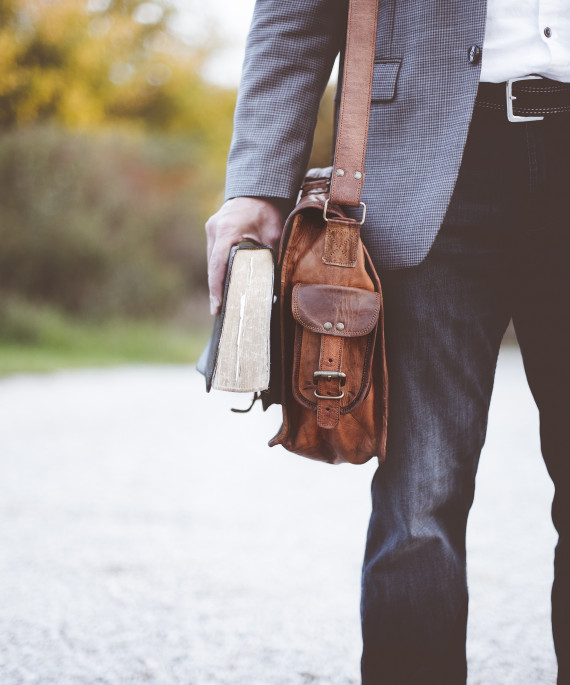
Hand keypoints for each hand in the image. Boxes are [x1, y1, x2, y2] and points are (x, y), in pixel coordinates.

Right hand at [205, 197, 285, 314]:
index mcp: (227, 229)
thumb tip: (273, 282)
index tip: (216, 307)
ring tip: (223, 303)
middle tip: (221, 311)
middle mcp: (214, 229)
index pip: (218, 264)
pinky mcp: (213, 231)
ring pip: (212, 261)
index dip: (216, 288)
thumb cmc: (268, 210)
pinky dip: (220, 269)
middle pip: (213, 266)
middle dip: (216, 289)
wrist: (259, 189)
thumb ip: (271, 255)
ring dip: (217, 279)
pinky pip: (214, 254)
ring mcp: (212, 229)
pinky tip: (226, 283)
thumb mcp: (273, 233)